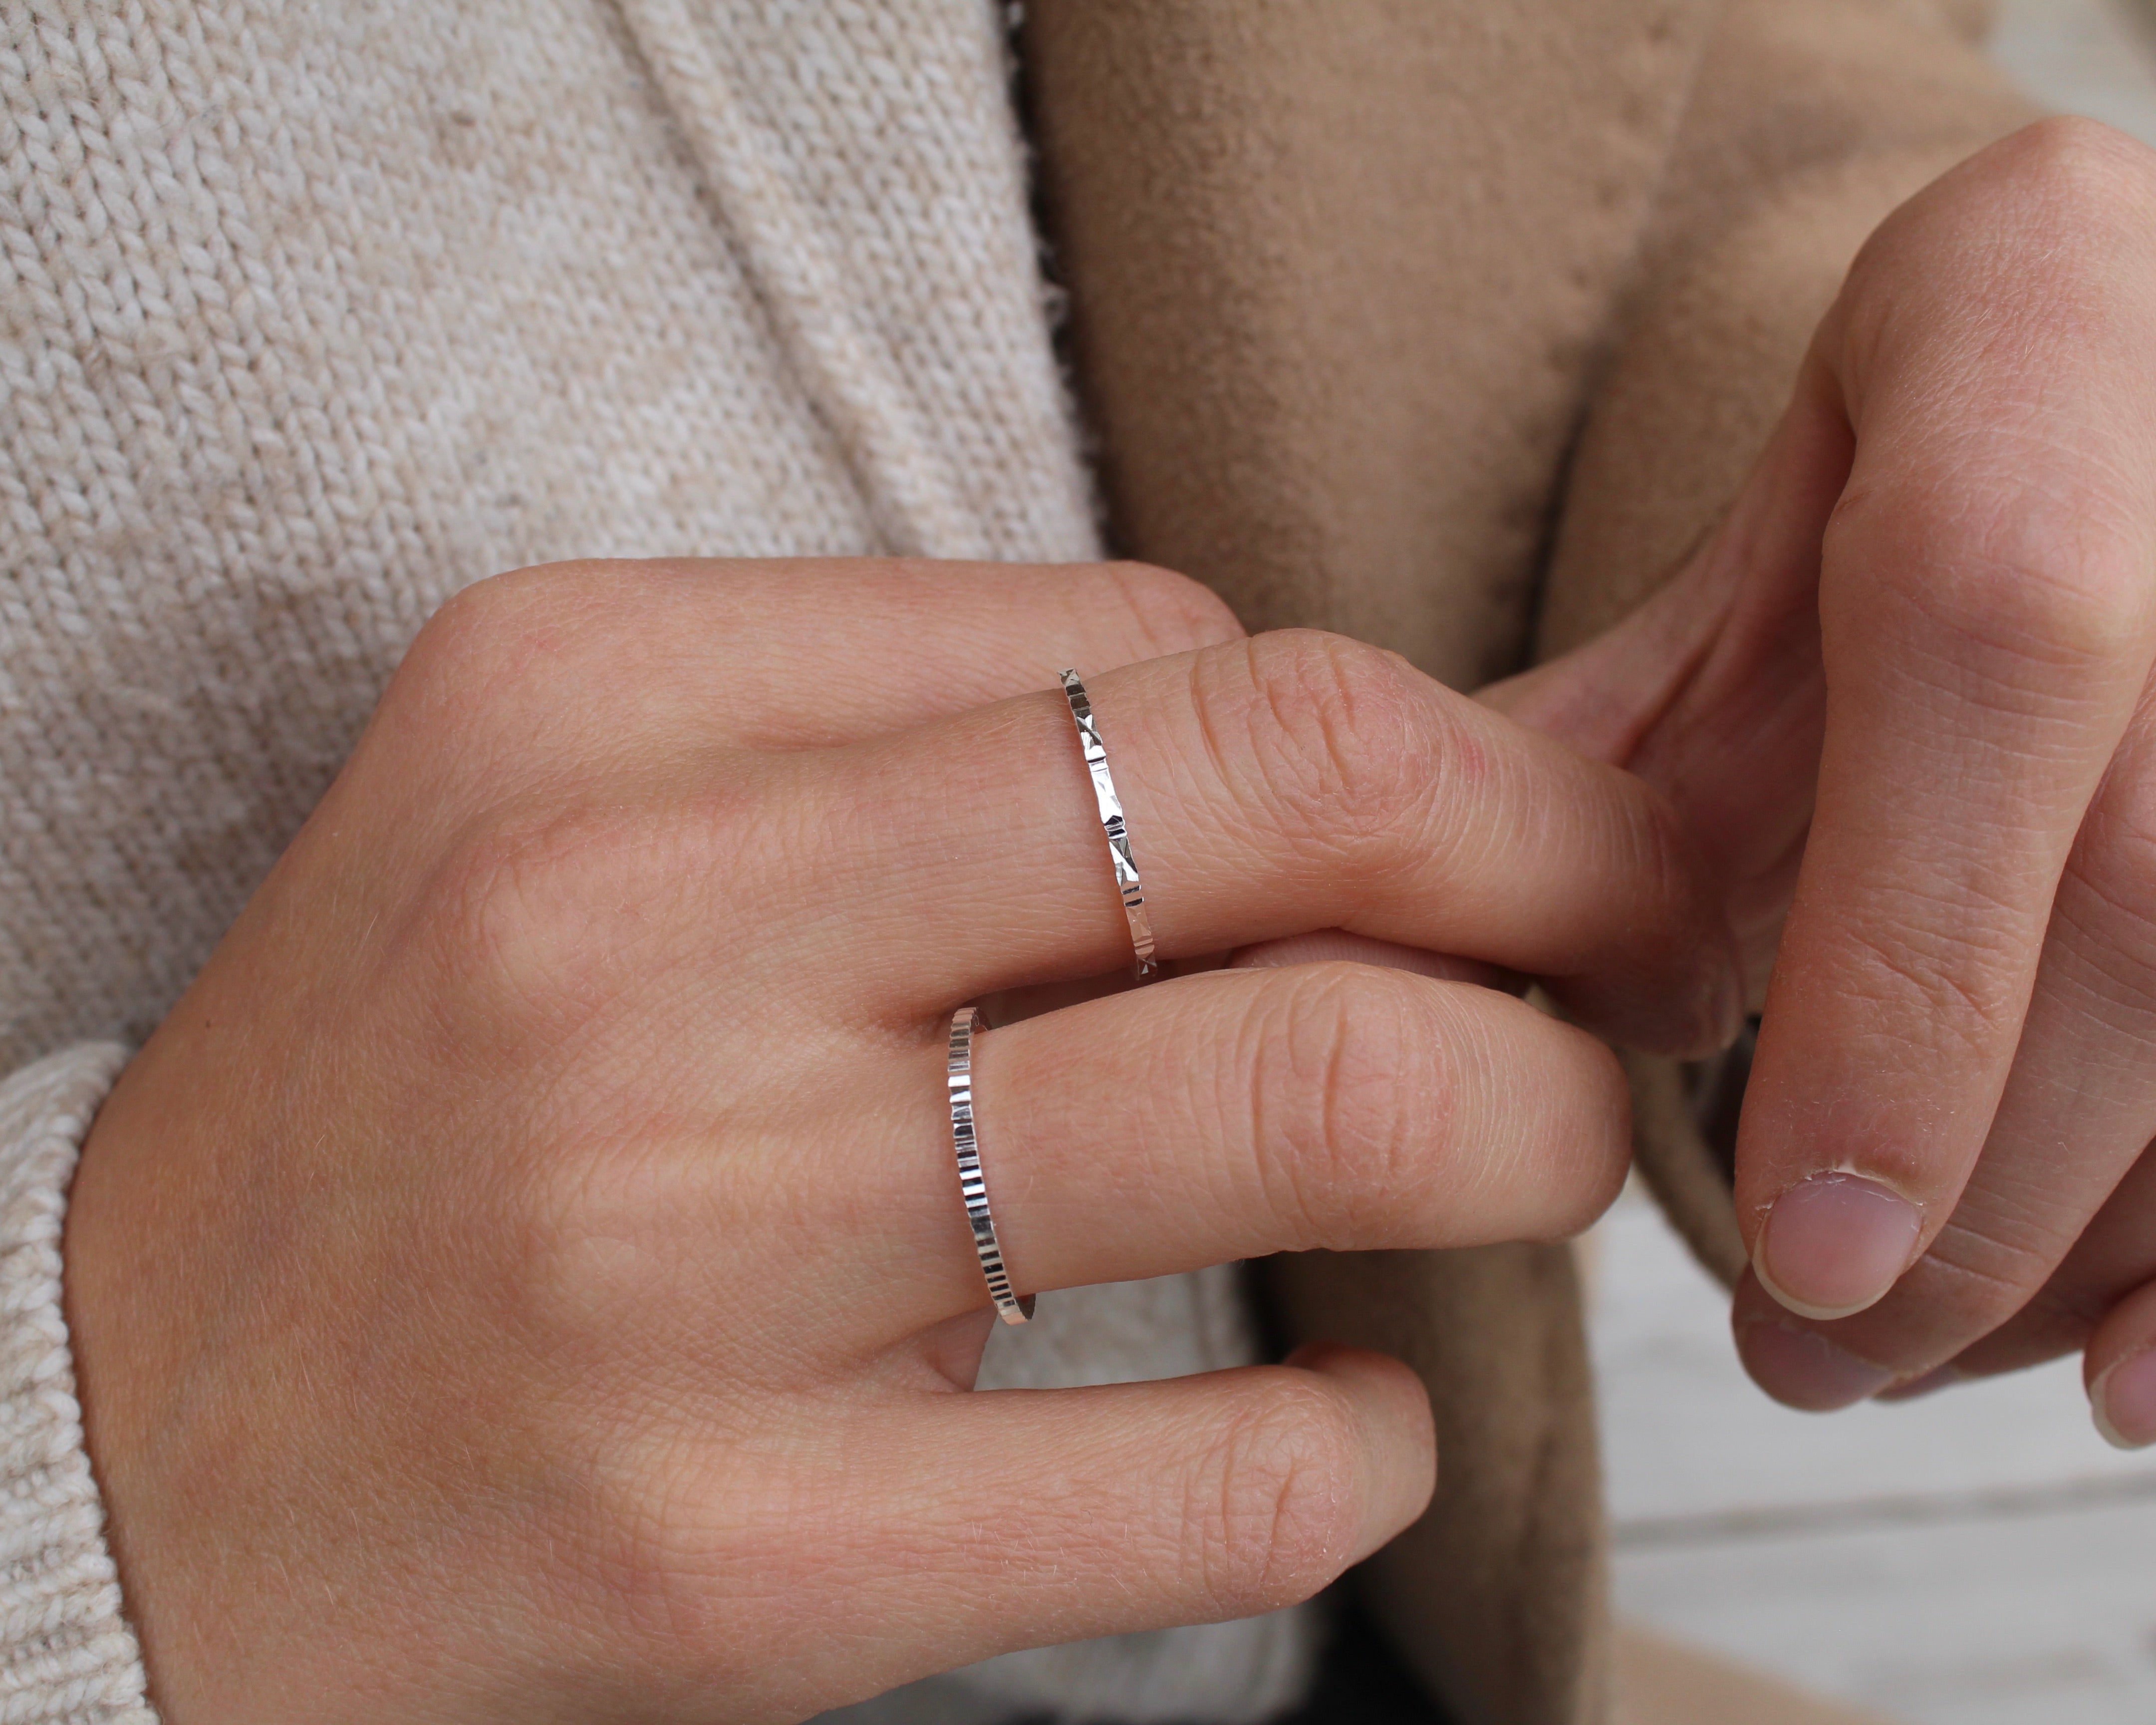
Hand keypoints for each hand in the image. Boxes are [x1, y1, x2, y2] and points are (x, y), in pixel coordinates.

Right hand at [65, 557, 1737, 1722]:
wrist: (117, 1439)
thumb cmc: (403, 1099)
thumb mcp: (569, 804)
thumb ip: (902, 731)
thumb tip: (1289, 765)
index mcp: (593, 707)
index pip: (1152, 642)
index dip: (1380, 737)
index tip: (1462, 820)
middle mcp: (633, 941)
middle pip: (1282, 804)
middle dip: (1554, 864)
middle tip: (1632, 940)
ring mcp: (687, 1253)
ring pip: (1309, 1100)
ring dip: (1520, 1120)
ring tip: (1546, 1146)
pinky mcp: (737, 1553)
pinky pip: (1214, 1474)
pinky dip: (1364, 1440)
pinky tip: (1355, 1417)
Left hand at [1491, 119, 2155, 1430]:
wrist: (2140, 322)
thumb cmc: (1945, 428)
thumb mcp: (1766, 539)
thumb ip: (1634, 749)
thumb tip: (1472, 987)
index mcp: (2019, 347)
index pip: (1991, 664)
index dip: (1908, 984)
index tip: (1805, 1252)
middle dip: (1985, 1192)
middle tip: (1818, 1356)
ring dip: (2107, 1250)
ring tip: (1929, 1366)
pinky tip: (2133, 1376)